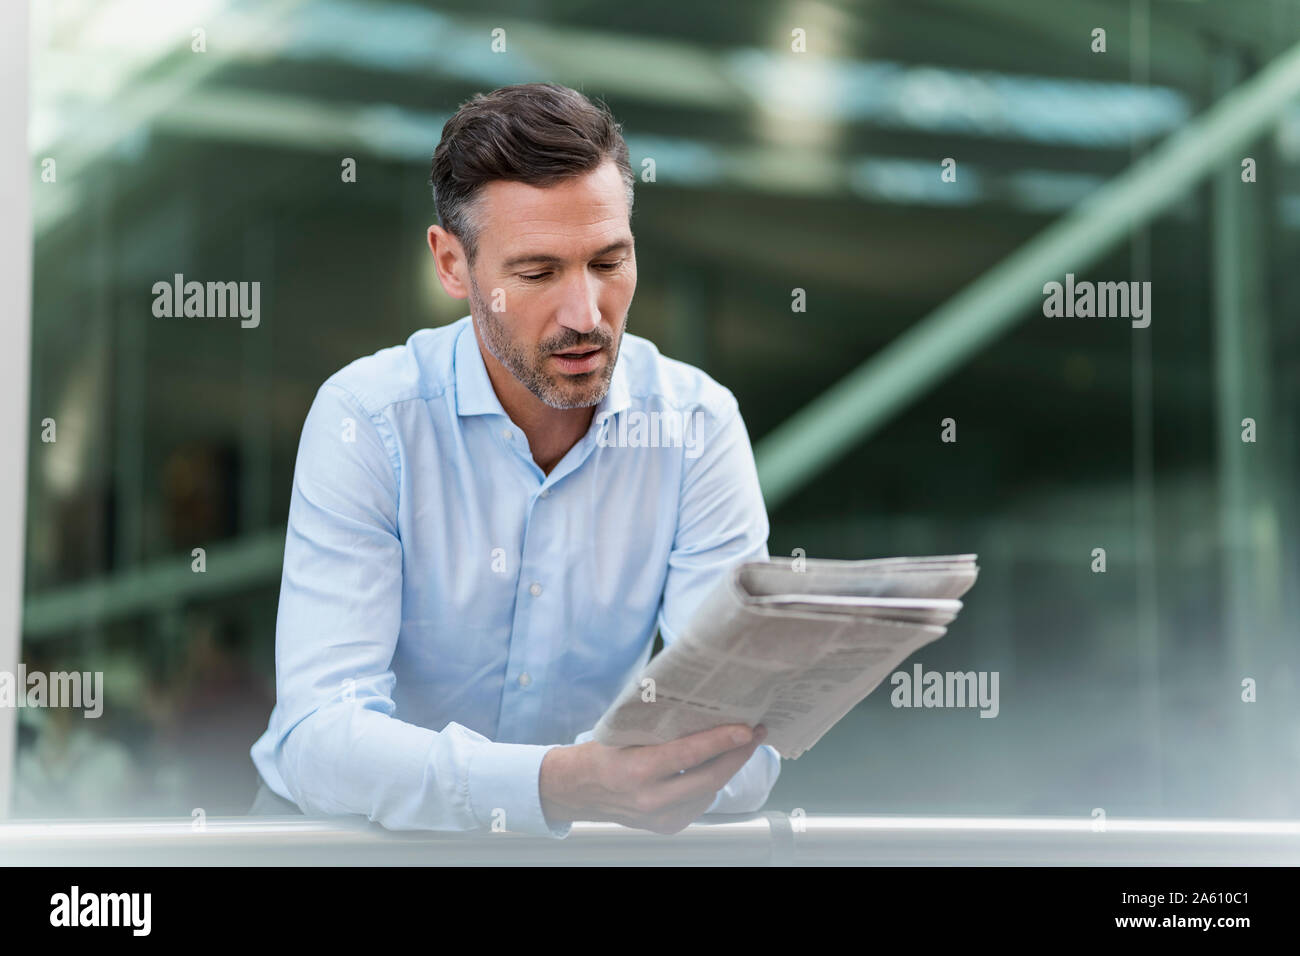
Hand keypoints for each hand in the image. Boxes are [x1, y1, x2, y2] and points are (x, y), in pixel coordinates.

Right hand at [539, 723, 766, 833]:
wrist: (578, 791)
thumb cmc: (600, 753)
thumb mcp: (624, 731)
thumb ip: (659, 725)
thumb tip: (700, 703)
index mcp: (637, 771)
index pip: (690, 755)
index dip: (722, 740)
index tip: (746, 728)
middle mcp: (651, 800)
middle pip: (710, 777)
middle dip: (738, 754)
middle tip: (756, 732)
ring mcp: (660, 818)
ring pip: (710, 792)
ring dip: (729, 768)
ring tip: (741, 744)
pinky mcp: (667, 827)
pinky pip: (700, 803)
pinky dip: (711, 783)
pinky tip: (715, 765)